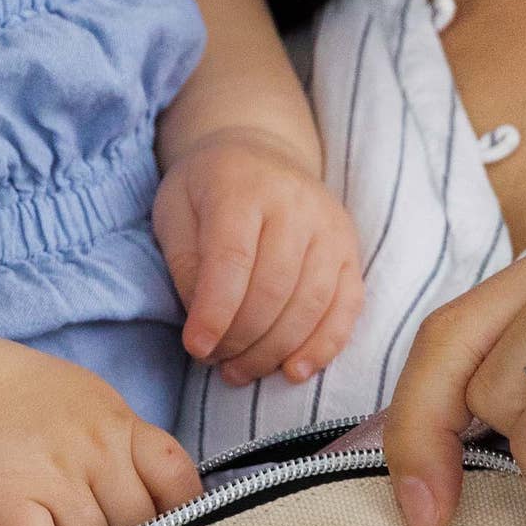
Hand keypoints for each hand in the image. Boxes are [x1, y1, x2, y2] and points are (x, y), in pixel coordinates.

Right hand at [0, 335, 199, 525]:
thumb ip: (118, 444)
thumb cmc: (11, 396)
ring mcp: (54, 472)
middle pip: (139, 525)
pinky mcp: (7, 494)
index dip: (175, 517)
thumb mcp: (85, 402)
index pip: (179, 481)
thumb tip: (147, 500)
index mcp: (119, 424)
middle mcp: (96, 448)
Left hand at [154, 130, 366, 385]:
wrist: (259, 154)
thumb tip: (207, 323)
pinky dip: (323, 346)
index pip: (233, 260)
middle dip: (242, 338)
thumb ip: (186, 264)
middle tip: (215, 362)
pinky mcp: (351, 250)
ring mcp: (330, 227)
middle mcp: (295, 203)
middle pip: (274, 289)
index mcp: (242, 187)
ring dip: (274, 350)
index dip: (215, 312)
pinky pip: (347, 307)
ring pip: (310, 304)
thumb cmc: (207, 190)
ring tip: (241, 372)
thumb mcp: (174, 212)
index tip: (197, 348)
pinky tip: (294, 371)